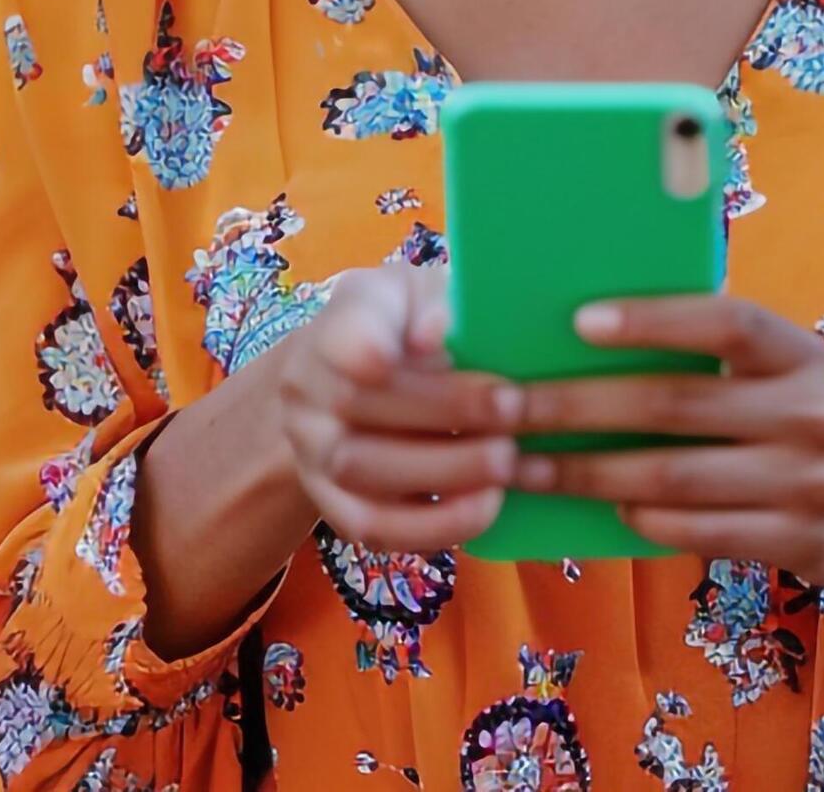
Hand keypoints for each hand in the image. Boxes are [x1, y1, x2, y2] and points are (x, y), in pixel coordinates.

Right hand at [256, 263, 521, 555]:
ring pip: (362, 473)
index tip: (431, 343)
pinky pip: (375, 528)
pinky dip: (433, 524)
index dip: (369, 342)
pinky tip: (486, 505)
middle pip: (356, 406)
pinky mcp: (337, 507)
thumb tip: (436, 332)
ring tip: (508, 460)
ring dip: (444, 471)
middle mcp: (308, 394)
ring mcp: (314, 456)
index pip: (339, 332)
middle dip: (444, 410)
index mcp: (333, 329)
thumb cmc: (406, 330)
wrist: (359, 385)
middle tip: (516, 409)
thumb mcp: (419, 294)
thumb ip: (430, 302)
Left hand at [506, 293, 823, 595]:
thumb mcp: (784, 373)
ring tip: (523, 466)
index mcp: (799, 353)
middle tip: (508, 408)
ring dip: (586, 474)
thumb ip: (714, 353)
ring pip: (670, 477)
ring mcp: (806, 483)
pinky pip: (693, 529)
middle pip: (673, 406)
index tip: (578, 320)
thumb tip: (588, 333)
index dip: (653, 319)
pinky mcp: (794, 542)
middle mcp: (810, 414)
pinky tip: (597, 506)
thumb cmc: (803, 421)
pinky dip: (638, 517)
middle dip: (577, 408)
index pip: (724, 321)